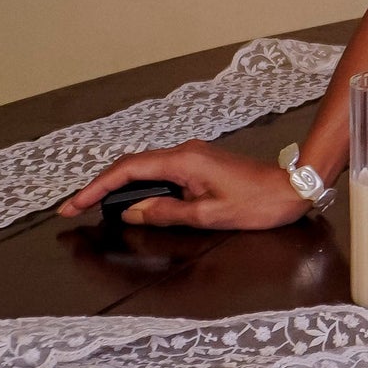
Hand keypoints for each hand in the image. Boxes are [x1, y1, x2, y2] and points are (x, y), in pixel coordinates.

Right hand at [57, 141, 311, 229]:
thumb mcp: (209, 216)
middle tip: (75, 209)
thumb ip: (167, 213)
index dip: (96, 187)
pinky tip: (132, 200)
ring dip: (119, 185)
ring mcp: (193, 155)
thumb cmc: (258, 204)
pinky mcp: (200, 163)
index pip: (128, 170)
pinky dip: (140, 185)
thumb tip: (131, 213)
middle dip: (100, 186)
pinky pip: (161, 171)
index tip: (73, 206)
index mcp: (184, 161)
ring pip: (145, 167)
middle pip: (131, 165)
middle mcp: (185, 152)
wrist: (293, 188)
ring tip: (95, 207)